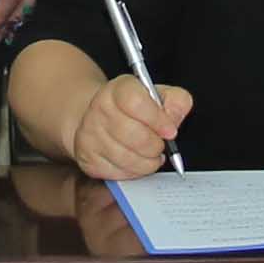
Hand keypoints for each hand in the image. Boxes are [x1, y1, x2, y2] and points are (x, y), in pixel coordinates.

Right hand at [64, 75, 193, 181]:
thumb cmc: (134, 110)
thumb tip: (175, 116)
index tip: (170, 131)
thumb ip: (176, 101)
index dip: (158, 120)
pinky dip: (134, 172)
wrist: (101, 119)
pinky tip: (136, 161)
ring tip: (150, 154)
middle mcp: (99, 108)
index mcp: (119, 89)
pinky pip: (119, 173)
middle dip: (155, 145)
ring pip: (127, 158)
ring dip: (147, 162)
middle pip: (134, 135)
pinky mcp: (88, 158)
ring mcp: (90, 134)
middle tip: (160, 144)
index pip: (136, 102)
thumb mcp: (159, 97)